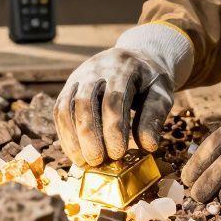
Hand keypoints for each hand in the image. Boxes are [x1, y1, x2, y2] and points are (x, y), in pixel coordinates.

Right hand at [55, 47, 174, 166]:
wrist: (135, 58)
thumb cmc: (149, 81)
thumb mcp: (160, 93)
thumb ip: (154, 117)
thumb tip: (147, 146)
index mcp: (123, 67)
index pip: (114, 99)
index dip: (114, 128)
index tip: (118, 153)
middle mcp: (96, 69)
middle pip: (86, 102)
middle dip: (90, 135)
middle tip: (98, 161)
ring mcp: (79, 77)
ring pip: (67, 107)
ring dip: (72, 137)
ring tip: (84, 162)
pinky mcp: (69, 87)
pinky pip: (60, 111)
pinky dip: (65, 134)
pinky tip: (75, 154)